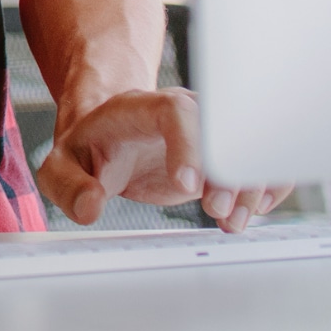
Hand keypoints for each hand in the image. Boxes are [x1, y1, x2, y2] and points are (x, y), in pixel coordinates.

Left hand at [37, 86, 290, 235]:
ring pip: (249, 143)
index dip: (188, 145)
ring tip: (232, 222)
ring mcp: (209, 131)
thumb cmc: (89, 149)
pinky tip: (253, 212)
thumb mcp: (63, 166)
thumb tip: (90, 207)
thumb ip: (67, 186)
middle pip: (221, 127)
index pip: (175, 112)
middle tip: (218, 212)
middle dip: (228, 171)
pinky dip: (267, 185)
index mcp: (141, 108)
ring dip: (252, 184)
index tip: (189, 185)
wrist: (112, 135)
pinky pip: (261, 159)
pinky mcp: (226, 153)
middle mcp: (183, 112)